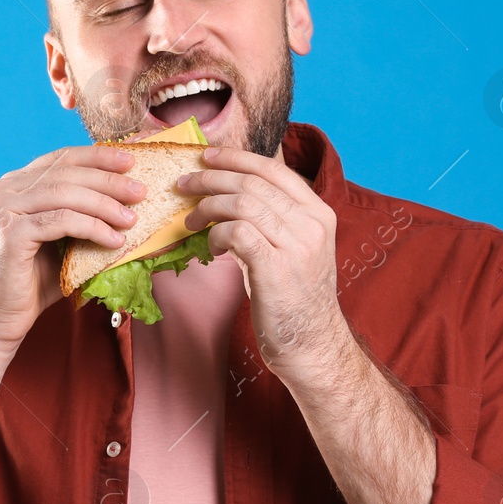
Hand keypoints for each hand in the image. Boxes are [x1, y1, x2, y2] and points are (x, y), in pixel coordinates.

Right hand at [0, 144, 145, 349]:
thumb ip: (78, 215)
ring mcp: (3, 210)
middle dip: (107, 181)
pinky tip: (114, 240)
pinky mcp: (10, 233)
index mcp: (12, 186)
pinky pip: (62, 221)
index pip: (59, 159)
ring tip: (131, 219)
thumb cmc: (32, 282)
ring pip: (65, 194)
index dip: (96, 157)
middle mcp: (2, 191)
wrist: (1, 318)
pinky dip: (93, 227)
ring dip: (104, 205)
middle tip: (139, 191)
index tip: (129, 161)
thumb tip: (126, 199)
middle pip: (64, 173)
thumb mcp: (58, 239)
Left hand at [177, 146, 351, 378]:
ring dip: (207, 207)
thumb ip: (271, 222)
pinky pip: (236, 232)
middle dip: (211, 179)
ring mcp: (297, 245)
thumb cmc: (293, 300)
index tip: (206, 157)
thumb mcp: (292, 250)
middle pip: (252, 183)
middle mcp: (312, 224)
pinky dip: (216, 234)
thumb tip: (227, 198)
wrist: (311, 345)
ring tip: (189, 220)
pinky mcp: (276, 267)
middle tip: (184, 185)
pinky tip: (210, 246)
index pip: (273, 169)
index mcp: (319, 213)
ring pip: (242, 203)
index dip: (236, 158)